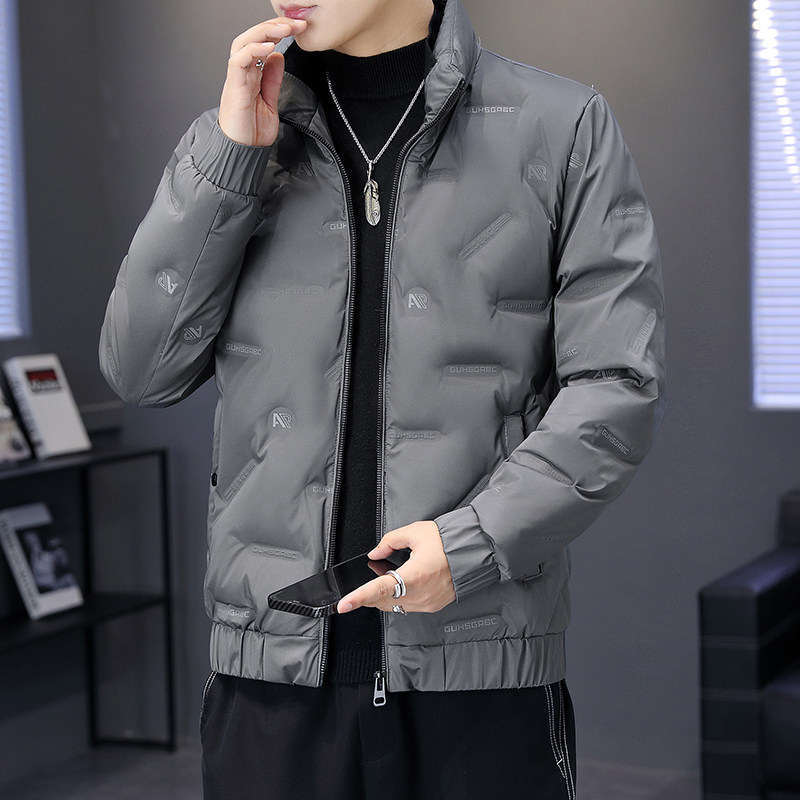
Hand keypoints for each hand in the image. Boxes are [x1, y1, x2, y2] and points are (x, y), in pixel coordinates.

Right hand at [219, 17, 307, 145]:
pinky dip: (253, 49)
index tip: (298, 28)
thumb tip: (278, 57)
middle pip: (253, 37)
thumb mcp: (271, 101)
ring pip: (243, 42)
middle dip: (274, 26)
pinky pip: (239, 60)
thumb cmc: (252, 131)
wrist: (243, 151)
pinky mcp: (234, 87)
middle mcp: (243, 72)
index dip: (279, 32)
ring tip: (283, 28)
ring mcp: (237, 78)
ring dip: (264, 31)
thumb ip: (273, 79)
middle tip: (294, 23)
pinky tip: (268, 46)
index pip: (262, 43)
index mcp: (251, 74)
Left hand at [337, 521, 455, 614]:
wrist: (472, 553)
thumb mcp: (415, 532)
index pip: (379, 590)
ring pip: (394, 606)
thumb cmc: (448, 543)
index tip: (343, 605)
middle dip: (370, 594)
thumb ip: (389, 541)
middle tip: (366, 582)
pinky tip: (404, 584)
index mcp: (415, 575)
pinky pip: (408, 606)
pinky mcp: (432, 606)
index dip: (358, 598)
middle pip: (383, 601)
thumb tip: (376, 553)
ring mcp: (427, 603)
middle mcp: (421, 594)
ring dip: (385, 596)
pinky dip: (400, 598)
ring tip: (389, 578)